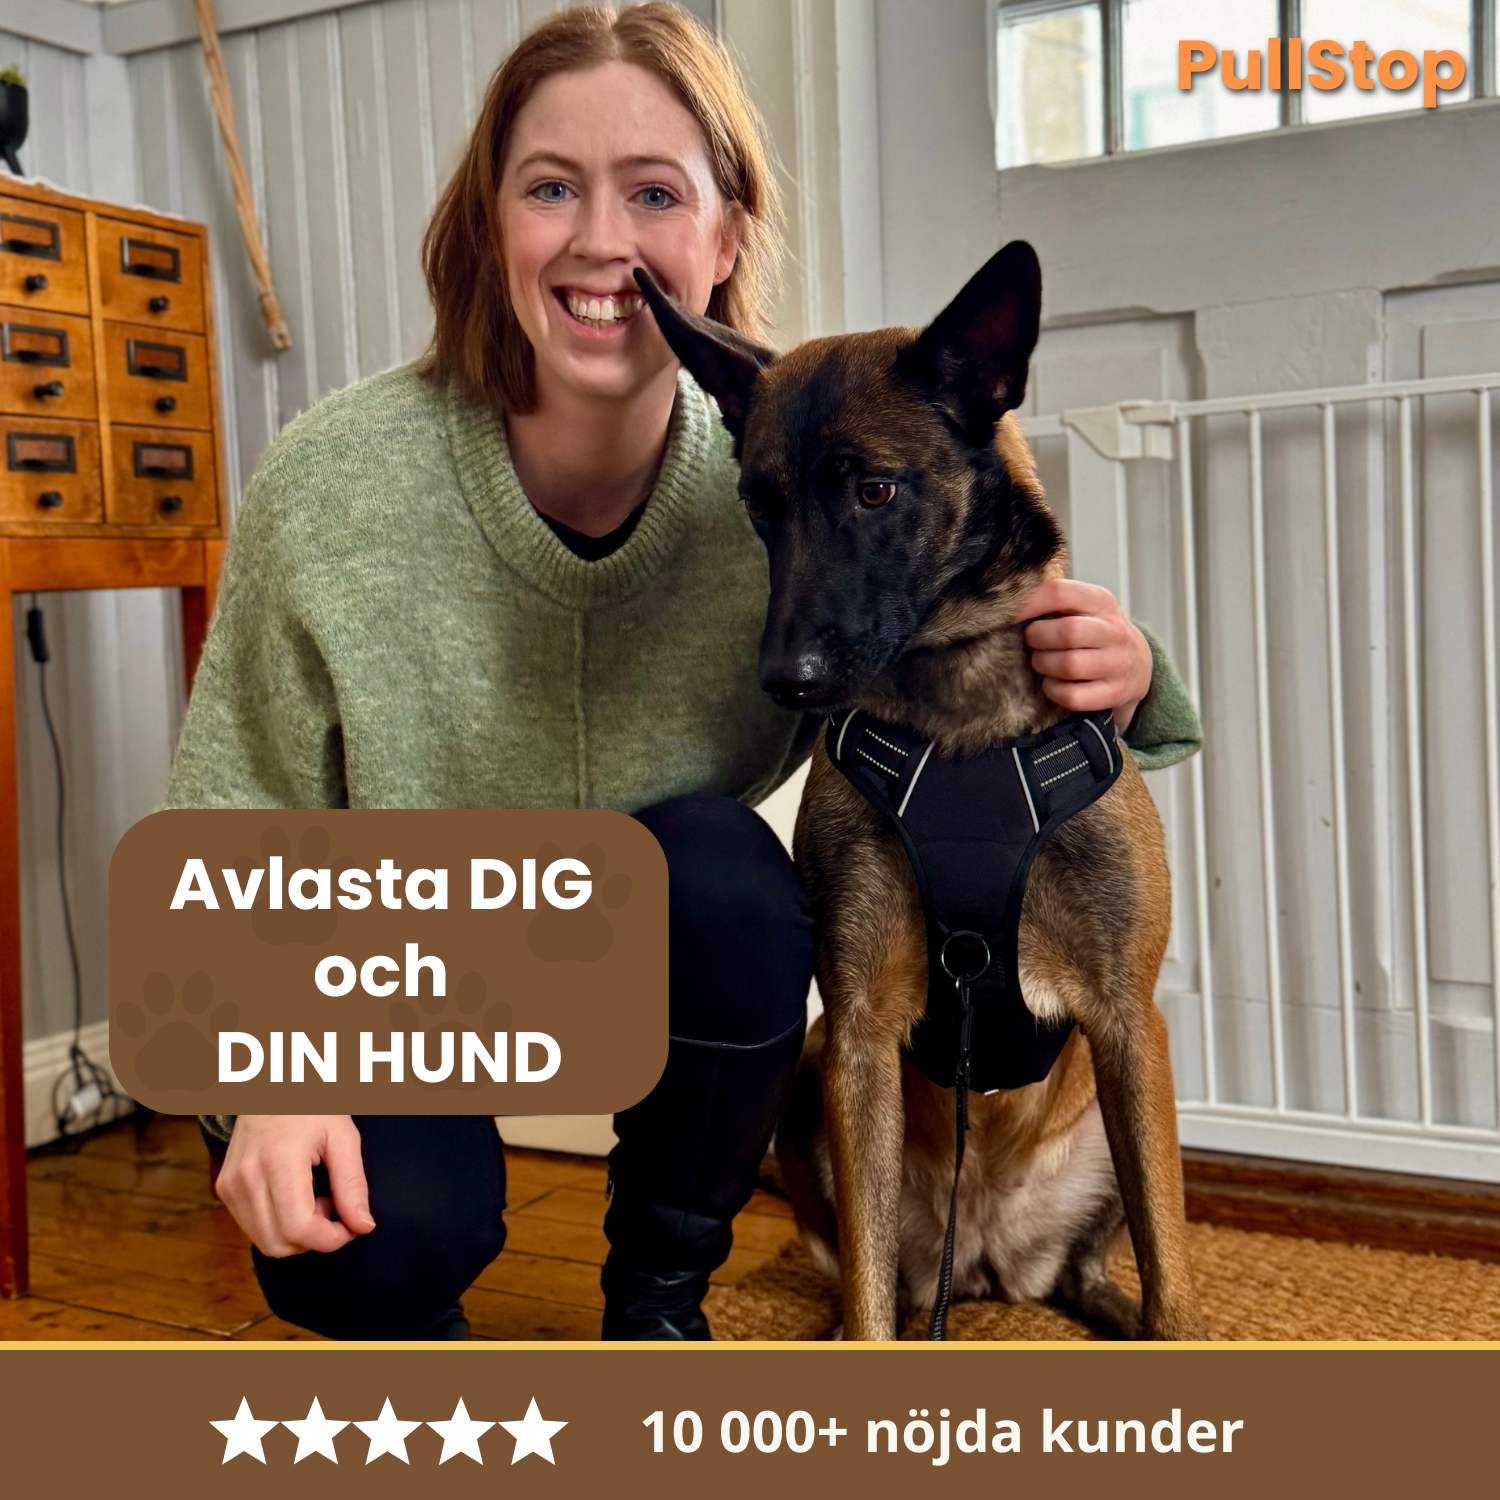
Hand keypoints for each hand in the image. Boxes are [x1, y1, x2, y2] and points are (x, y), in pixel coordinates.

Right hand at [215, 1114, 374, 1256]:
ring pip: (265, 1242)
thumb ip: (352, 1185)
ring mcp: (231, 1186)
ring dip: (297, 1235)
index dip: (331, 1239)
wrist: (272, 1086)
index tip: (351, 1225)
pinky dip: (279, 1226)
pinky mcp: (225, 1189)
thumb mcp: (343, 1137)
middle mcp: (246, 1179)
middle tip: (332, 1205)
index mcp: (278, 1163)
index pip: (299, 1230)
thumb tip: (363, 1227)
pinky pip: (253, 1228)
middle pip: (280, 1244)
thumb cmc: (313, 1106)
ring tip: (314, 1198)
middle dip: (315, 1239)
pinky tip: (295, 1198)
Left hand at [1014, 578, 1152, 731]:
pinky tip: (1053, 684)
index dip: (1028, 604)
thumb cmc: (1096, 633)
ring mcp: (1118, 663)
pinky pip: (1072, 696)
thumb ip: (1054, 602)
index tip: (1009, 616)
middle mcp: (1114, 631)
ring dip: (1044, 665)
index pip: (1060, 593)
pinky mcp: (1115, 693)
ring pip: (1069, 665)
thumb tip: (1008, 604)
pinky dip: (1054, 691)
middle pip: (1067, 631)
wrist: (1139, 665)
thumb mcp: (1084, 607)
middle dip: (1038, 639)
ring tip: (1042, 663)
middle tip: (1032, 643)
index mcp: (1100, 601)